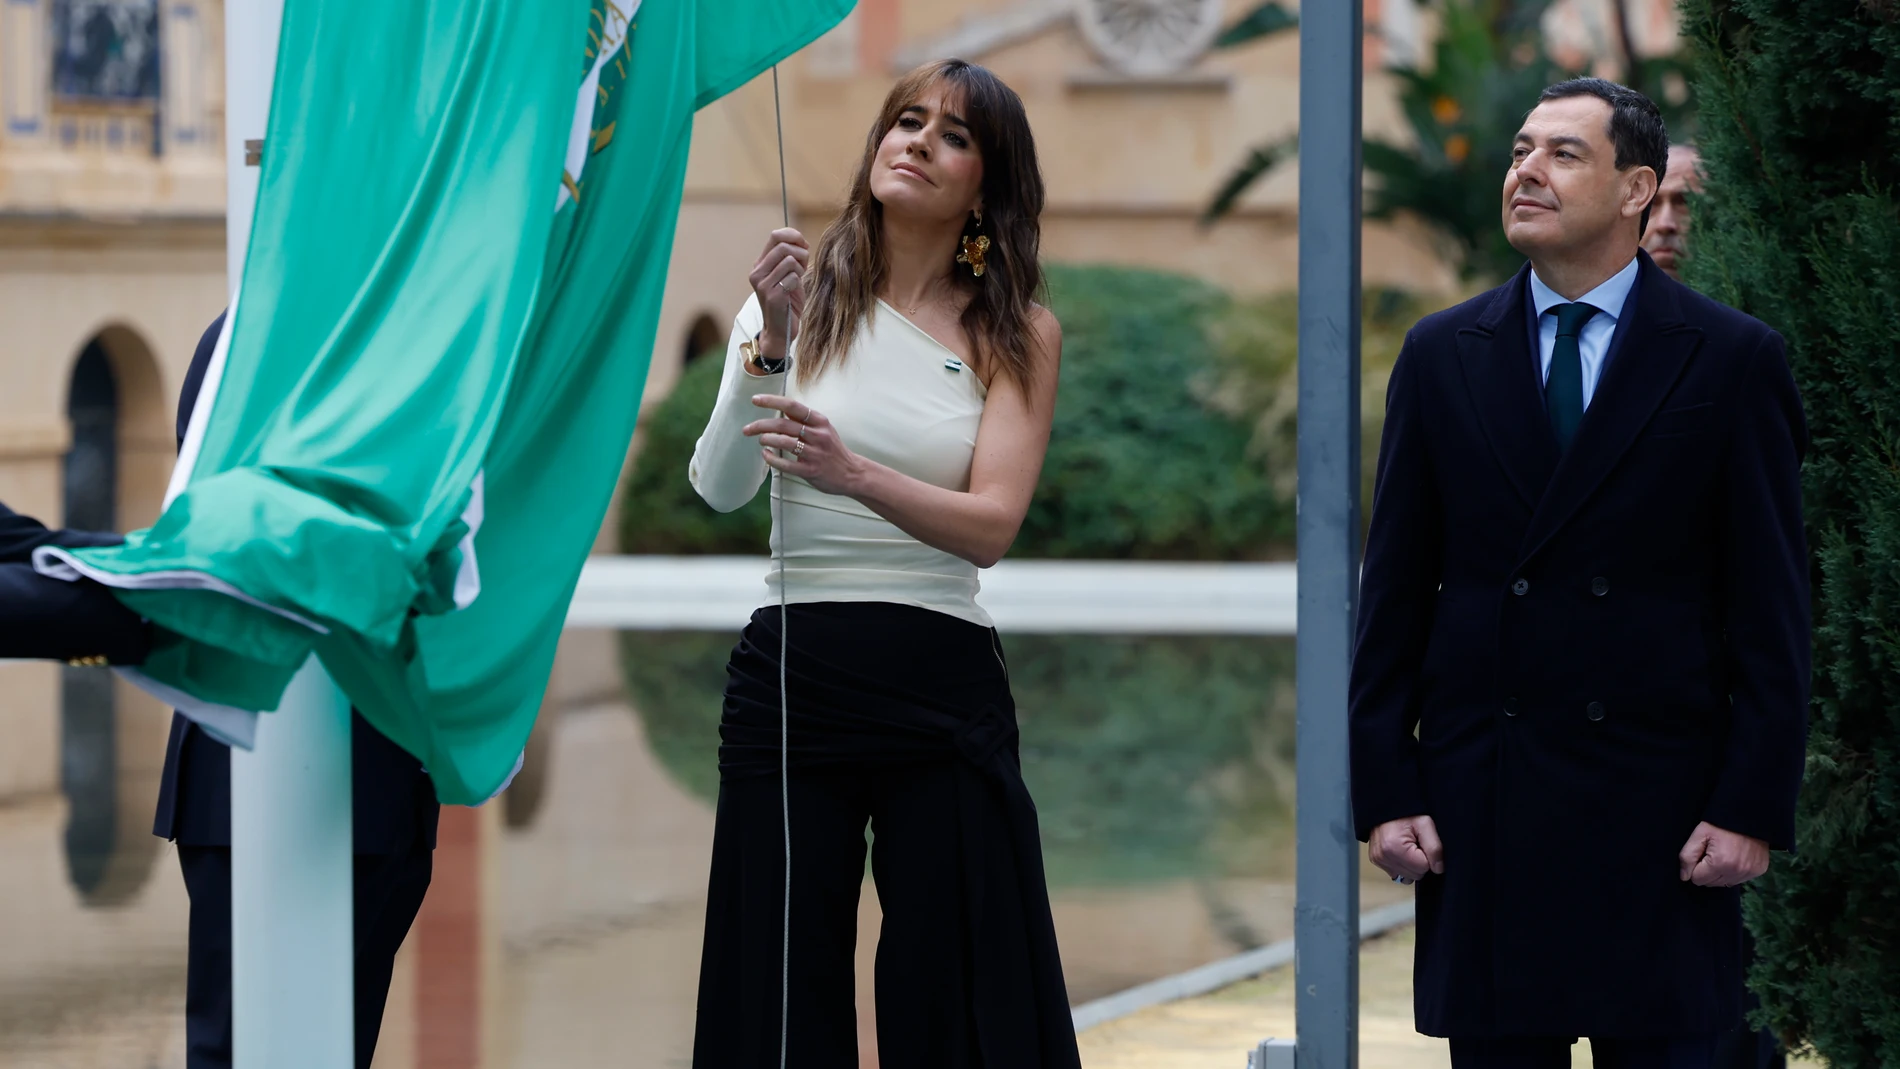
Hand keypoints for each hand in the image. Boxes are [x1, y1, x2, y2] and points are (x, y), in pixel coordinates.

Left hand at [746, 395, 861, 496]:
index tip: (755, 400)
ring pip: (784, 442)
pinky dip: (772, 459)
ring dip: (767, 440)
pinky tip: (765, 455)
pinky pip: (786, 464)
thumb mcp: (823, 429)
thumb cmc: (832, 450)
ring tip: (760, 440)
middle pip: (783, 424)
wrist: (852, 473)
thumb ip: (804, 420)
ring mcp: (815, 453)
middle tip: (747, 429)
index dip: (772, 401)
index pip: (792, 405)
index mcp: (820, 421)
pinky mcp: (811, 470)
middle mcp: (818, 435)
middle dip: (761, 425)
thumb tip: (781, 408)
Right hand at [747, 228, 808, 359]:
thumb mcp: (787, 274)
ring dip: (800, 270)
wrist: (781, 330)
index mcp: (760, 264)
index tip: (804, 246)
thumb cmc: (787, 301)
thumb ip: (791, 257)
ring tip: (797, 281)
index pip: (775, 236)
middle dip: (800, 253)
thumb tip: (800, 241)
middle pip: (783, 246)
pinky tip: (793, 293)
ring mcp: (762, 284)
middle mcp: (757, 272)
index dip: (793, 236)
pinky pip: (793, 277)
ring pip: (789, 261)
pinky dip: (798, 283)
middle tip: (804, 266)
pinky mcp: (772, 296)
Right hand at [1369, 814, 1444, 882]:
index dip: (1428, 856)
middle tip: (1416, 843)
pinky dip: (1402, 865)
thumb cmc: (1405, 812)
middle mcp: (1383, 856)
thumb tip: (1439, 869)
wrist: (1386, 805)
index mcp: (1395, 848)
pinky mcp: (1376, 861)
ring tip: (1408, 847)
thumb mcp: (1425, 823)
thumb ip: (1435, 847)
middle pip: (1415, 875)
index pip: (1423, 868)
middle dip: (1419, 861)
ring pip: (1406, 877)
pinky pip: (1397, 873)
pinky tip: (1401, 851)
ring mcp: (1378, 860)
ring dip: (1411, 865)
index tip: (1422, 843)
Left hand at [1678, 821, 1768, 886]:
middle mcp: (1737, 872)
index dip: (1695, 866)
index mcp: (1720, 863)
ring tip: (1723, 854)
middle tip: (1712, 853)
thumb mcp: (1699, 834)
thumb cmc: (1720, 823)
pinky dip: (1733, 872)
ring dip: (1720, 873)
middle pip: (1710, 883)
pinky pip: (1738, 880)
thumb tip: (1684, 877)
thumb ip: (1687, 856)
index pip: (1697, 879)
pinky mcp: (1759, 871)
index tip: (1701, 854)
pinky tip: (1734, 858)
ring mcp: (1750, 872)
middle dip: (1707, 871)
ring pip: (1724, 884)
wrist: (1749, 816)